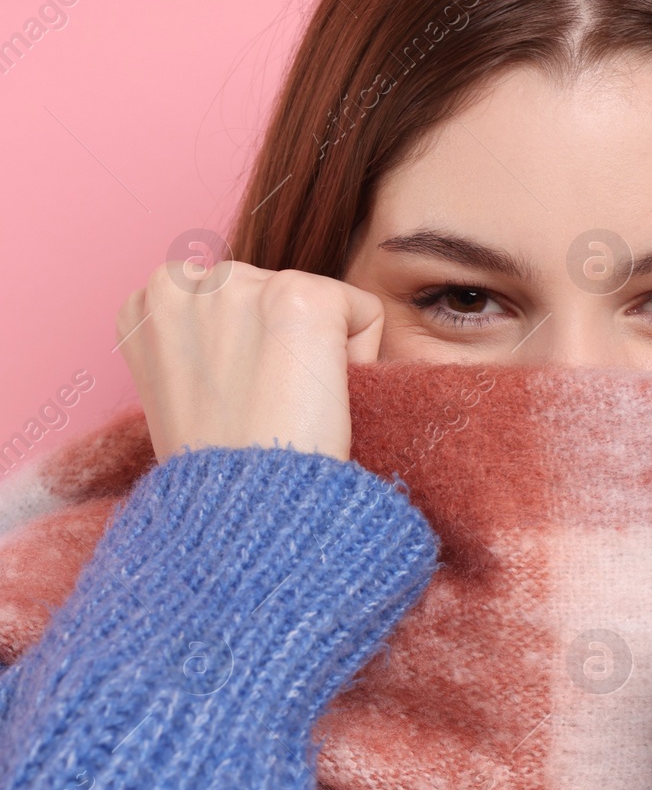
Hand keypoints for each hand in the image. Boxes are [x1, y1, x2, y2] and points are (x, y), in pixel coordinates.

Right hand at [115, 260, 384, 463]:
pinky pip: (364, 311)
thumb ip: (205, 346)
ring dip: (318, 349)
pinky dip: (361, 356)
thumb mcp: (182, 394)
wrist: (245, 510)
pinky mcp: (299, 295)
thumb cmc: (219, 470)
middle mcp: (182, 280)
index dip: (250, 357)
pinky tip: (318, 396)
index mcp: (148, 304)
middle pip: (275, 296)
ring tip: (286, 404)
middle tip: (266, 407)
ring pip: (319, 303)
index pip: (233, 303)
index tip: (239, 400)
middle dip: (284, 345)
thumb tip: (250, 335)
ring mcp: (239, 283)